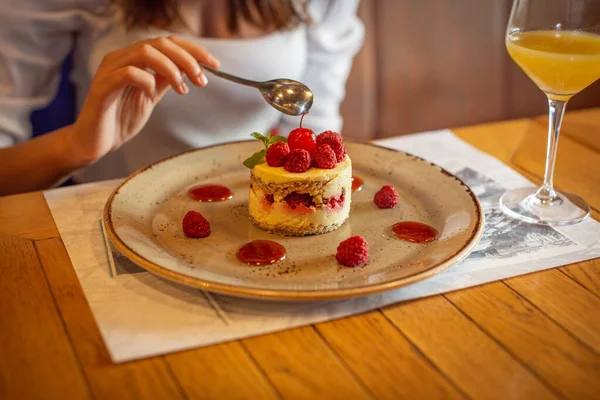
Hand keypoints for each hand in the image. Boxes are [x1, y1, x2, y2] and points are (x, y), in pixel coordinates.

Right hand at [69, 36, 219, 162]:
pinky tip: (152, 95)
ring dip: (171, 68)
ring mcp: (110, 70)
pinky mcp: (102, 87)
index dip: (193, 50)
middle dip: (187, 59)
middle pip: (160, 43)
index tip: (214, 65)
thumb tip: (188, 69)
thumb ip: (165, 81)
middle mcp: (120, 58)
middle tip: (202, 79)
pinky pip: (128, 73)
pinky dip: (147, 81)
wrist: (94, 143)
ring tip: (183, 89)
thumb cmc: (119, 120)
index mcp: (133, 58)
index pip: (167, 43)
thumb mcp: (150, 97)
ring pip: (145, 52)